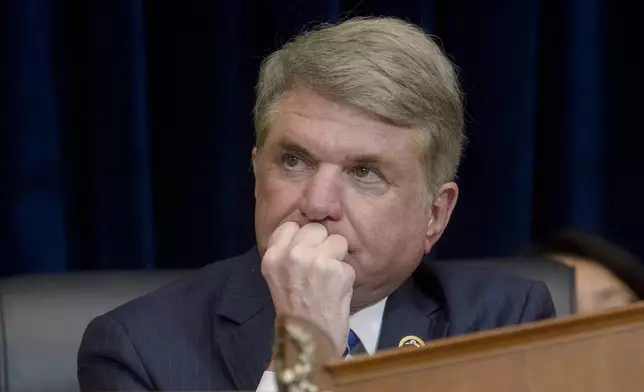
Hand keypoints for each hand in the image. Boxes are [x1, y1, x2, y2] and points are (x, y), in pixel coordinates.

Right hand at [261, 222, 354, 355]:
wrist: (307, 343)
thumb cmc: (294, 310)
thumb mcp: (278, 277)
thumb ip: (288, 252)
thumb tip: (311, 231)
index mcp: (272, 256)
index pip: (291, 226)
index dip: (302, 238)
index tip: (305, 254)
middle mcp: (291, 255)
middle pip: (316, 229)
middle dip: (322, 245)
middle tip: (319, 269)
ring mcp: (314, 261)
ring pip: (337, 241)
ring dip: (338, 259)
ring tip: (328, 281)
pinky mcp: (336, 271)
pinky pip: (348, 263)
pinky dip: (345, 278)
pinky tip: (335, 293)